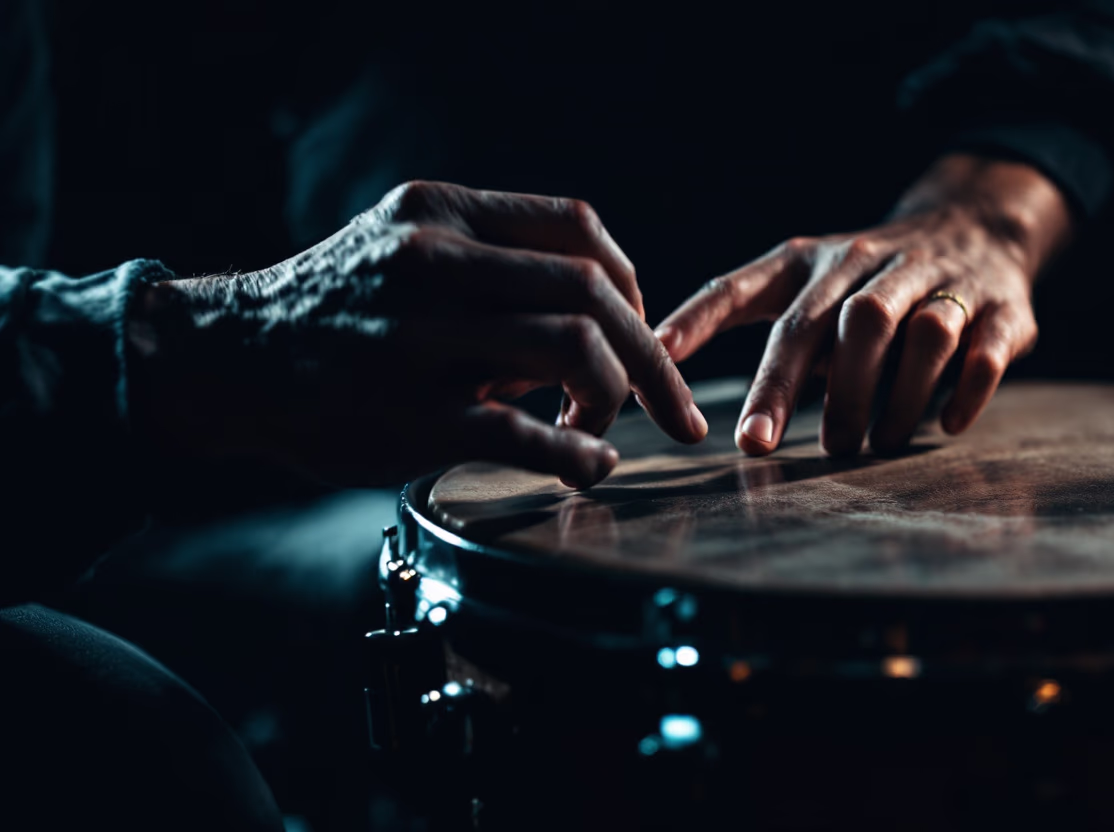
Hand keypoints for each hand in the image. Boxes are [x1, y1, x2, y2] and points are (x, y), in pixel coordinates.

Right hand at [127, 181, 706, 488]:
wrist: (229, 361)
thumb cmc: (334, 311)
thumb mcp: (403, 249)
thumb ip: (490, 265)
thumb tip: (591, 318)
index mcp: (439, 213)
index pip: (578, 226)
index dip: (633, 283)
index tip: (642, 329)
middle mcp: (432, 262)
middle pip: (591, 290)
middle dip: (650, 354)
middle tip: (666, 403)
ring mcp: (420, 339)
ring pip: (572, 348)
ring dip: (614, 396)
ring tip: (601, 430)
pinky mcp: (409, 417)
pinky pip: (524, 436)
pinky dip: (577, 455)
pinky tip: (588, 467)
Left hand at [656, 154, 1072, 456]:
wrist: (973, 225)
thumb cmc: (861, 279)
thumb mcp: (797, 282)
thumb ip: (737, 315)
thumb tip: (660, 370)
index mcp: (809, 261)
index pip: (747, 285)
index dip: (701, 317)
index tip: (659, 356)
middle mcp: (871, 263)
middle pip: (839, 322)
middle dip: (795, 386)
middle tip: (763, 445)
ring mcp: (941, 280)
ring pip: (919, 334)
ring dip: (890, 398)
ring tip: (868, 446)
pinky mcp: (1000, 306)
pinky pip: (985, 349)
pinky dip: (965, 389)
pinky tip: (943, 425)